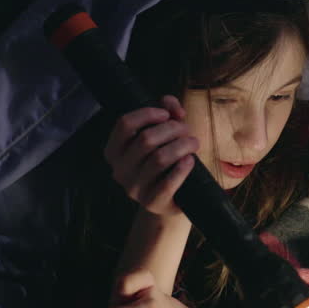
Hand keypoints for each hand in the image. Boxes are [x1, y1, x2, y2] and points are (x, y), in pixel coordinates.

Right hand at [104, 95, 199, 216]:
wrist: (172, 197)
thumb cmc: (166, 159)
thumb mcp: (164, 133)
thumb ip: (168, 111)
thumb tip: (172, 105)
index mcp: (114, 151)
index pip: (125, 124)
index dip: (148, 114)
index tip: (166, 114)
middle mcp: (119, 170)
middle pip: (146, 139)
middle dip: (172, 129)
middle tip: (187, 130)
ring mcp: (134, 189)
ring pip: (159, 159)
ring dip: (182, 146)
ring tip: (194, 143)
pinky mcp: (152, 202)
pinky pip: (168, 183)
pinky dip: (182, 168)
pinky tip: (190, 160)